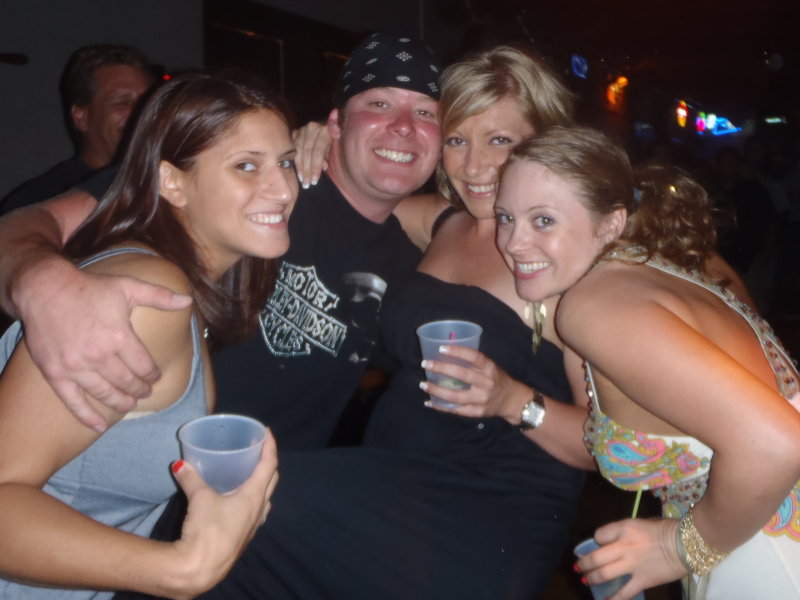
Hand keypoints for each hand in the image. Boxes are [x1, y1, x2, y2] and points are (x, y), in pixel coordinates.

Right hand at [17, 259, 191, 431]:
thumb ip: (159, 296)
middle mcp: (98, 355)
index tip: (155, 376)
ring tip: (130, 404)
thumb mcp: (128, 287)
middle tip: (145, 392)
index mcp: (119, 337)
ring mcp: (75, 367)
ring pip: (105, 394)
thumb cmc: (89, 288)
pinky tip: (98, 426)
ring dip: (121, 402)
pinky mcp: (55, 373)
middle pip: (127, 382)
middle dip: (140, 389)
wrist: (43, 289)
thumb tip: (187, 300)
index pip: (144, 366)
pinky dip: (86, 416)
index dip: (153, 374)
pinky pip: (72, 401)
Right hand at [171, 432, 278, 596]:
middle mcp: (259, 509)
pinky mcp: (244, 537)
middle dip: (268, 462)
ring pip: (265, 497)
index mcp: (254, 496)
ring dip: (262, 483)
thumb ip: (191, 478)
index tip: (267, 432)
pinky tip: (241, 500)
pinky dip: (253, 499)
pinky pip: (256, 512)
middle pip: (271, 480)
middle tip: (258, 449)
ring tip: (251, 472)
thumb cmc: (207, 530)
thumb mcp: (199, 499)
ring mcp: (253, 525)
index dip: (270, 446)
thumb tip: (181, 464)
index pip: (269, 465)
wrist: (201, 569)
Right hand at [292, 121, 330, 187]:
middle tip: (307, 184)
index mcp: (325, 130)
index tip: (314, 180)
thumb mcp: (335, 147)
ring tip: (302, 180)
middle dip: (307, 170)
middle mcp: (312, 128)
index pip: (317, 151)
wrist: (333, 125)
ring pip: (298, 150)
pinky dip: (294, 159)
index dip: (315, 167)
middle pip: (306, 152)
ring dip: (299, 167)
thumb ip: (328, 156)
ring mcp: (302, 129)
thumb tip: (323, 167)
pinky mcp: (296, 131)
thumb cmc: (335, 140)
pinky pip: (293, 148)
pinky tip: (296, 170)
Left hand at [420, 344, 528, 421]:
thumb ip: (472, 362)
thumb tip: (445, 353)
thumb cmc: (496, 379)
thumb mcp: (490, 367)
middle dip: (442, 369)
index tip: (441, 348)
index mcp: (490, 368)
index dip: (458, 352)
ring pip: (455, 396)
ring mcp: (481, 400)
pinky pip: (455, 410)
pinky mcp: (476, 412)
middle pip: (462, 375)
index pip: (474, 357)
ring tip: (423, 384)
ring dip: (437, 391)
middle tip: (426, 364)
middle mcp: (486, 384)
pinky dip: (440, 406)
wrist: (511, 401)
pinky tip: (429, 402)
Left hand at [576, 518, 686, 599]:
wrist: (686, 544)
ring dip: (591, 578)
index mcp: (624, 528)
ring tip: (584, 580)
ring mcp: (632, 565)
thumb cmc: (666, 529)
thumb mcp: (640, 523)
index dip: (595, 541)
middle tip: (578, 567)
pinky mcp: (642, 581)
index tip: (596, 545)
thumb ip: (625, 531)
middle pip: (596, 557)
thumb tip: (612, 541)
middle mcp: (623, 546)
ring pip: (604, 574)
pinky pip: (623, 592)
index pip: (599, 535)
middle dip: (584, 563)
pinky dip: (612, 599)